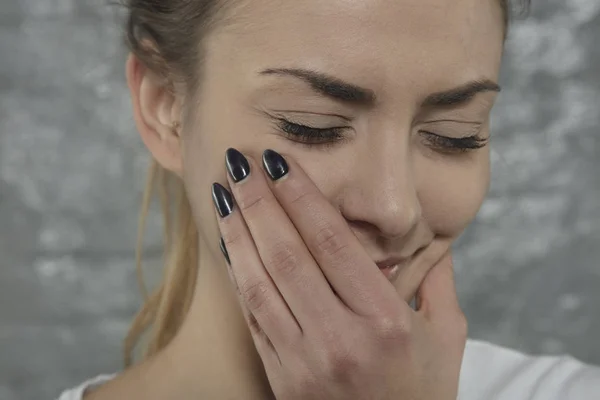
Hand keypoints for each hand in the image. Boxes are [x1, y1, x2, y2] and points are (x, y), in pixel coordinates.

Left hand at [212, 148, 466, 399]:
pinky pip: (253, 316)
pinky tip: (230, 243)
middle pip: (288, 254)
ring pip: (260, 283)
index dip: (300, 196)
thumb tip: (432, 235)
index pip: (332, 241)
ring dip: (238, 232)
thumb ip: (437, 281)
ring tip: (222, 194)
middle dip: (259, 201)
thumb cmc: (423, 395)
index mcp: (386, 320)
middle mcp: (342, 339)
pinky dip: (238, 274)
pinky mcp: (282, 378)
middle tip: (238, 163)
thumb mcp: (447, 337)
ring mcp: (305, 362)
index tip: (278, 161)